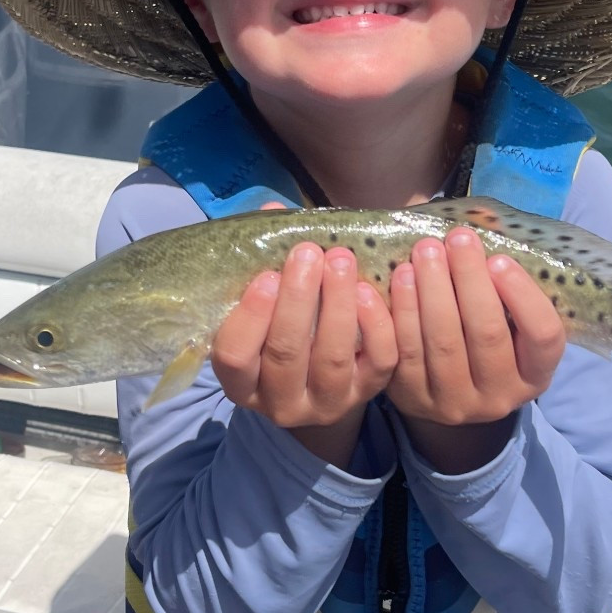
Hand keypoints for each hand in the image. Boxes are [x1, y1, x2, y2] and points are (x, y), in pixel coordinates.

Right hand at [211, 243, 397, 463]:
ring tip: (341, 260)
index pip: (234, 357)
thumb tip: (273, 209)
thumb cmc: (283, 325)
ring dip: (337, 306)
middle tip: (309, 254)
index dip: (249, 317)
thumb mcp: (264, 302)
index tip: (267, 275)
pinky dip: (375, 324)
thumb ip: (263, 260)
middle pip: (285, 356)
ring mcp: (326, 403)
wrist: (323, 375)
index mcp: (241, 383)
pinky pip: (377, 362)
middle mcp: (280, 403)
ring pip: (332, 359)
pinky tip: (368, 290)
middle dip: (298, 301)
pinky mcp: (367, 394)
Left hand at [385, 227, 566, 469]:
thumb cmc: (485, 336)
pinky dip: (399, 312)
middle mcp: (499, 396)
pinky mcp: (415, 400)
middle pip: (486, 334)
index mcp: (535, 375)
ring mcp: (456, 404)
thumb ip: (504, 284)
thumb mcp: (509, 321)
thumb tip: (486, 223)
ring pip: (442, 343)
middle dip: (469, 281)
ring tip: (424, 253)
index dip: (522, 296)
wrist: (447, 388)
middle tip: (456, 239)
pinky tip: (398, 279)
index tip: (499, 259)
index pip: (542, 337)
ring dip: (431, 291)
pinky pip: (404, 353)